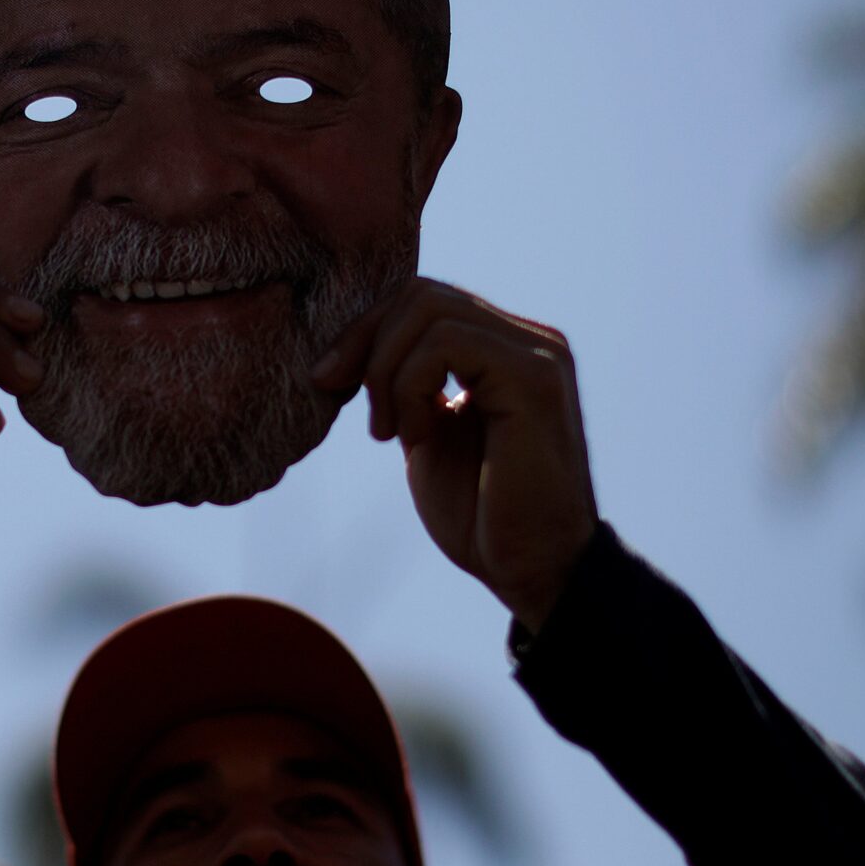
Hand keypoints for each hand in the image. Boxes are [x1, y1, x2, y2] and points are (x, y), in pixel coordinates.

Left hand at [315, 279, 597, 634]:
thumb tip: (351, 347)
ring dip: (384, 370)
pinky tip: (415, 435)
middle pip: (420, 294)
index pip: (422, 300)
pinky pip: (446, 343)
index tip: (328, 381)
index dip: (365, 331)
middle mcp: (530, 340)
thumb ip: (407, 384)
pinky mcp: (533, 378)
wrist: (531, 571)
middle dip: (362, 340)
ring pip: (427, 309)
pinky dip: (409, 384)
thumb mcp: (427, 433)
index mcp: (505, 349)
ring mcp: (537, 354)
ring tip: (388, 432)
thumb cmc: (482, 515)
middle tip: (336, 394)